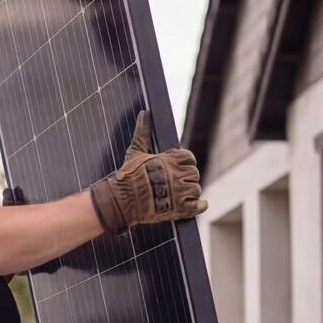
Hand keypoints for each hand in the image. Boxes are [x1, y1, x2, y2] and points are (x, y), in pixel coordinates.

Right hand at [89, 111, 206, 233]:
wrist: (122, 201)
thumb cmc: (128, 176)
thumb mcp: (135, 152)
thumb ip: (143, 132)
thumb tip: (144, 113)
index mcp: (169, 160)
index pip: (189, 157)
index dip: (184, 163)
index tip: (176, 169)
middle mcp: (177, 175)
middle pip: (194, 173)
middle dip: (185, 178)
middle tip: (174, 184)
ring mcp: (180, 192)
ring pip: (196, 189)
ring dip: (189, 192)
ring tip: (176, 195)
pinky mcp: (181, 209)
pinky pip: (199, 205)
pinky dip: (198, 205)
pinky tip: (191, 205)